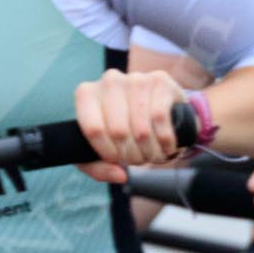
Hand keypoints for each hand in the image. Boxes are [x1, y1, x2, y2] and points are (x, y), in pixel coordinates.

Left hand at [73, 68, 189, 183]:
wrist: (158, 106)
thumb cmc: (124, 129)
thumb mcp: (103, 149)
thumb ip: (98, 168)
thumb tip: (118, 174)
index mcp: (87, 94)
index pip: (93, 129)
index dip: (108, 153)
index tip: (117, 160)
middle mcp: (109, 81)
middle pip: (118, 132)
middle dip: (131, 155)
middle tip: (138, 159)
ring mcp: (135, 78)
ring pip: (141, 128)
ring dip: (150, 151)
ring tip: (152, 153)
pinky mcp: (160, 80)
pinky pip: (160, 118)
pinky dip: (165, 140)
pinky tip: (166, 145)